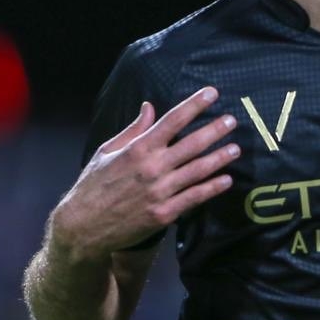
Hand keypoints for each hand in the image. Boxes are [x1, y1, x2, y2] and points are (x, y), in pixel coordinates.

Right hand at [52, 87, 239, 258]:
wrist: (83, 227)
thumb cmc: (93, 185)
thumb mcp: (106, 151)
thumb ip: (133, 129)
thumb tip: (149, 107)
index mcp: (138, 148)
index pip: (172, 121)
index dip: (194, 105)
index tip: (212, 93)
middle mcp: (152, 167)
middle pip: (191, 144)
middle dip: (214, 130)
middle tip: (231, 120)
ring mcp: (159, 192)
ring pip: (197, 170)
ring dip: (219, 158)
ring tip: (236, 148)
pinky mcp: (164, 214)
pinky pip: (194, 198)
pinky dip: (212, 188)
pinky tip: (226, 180)